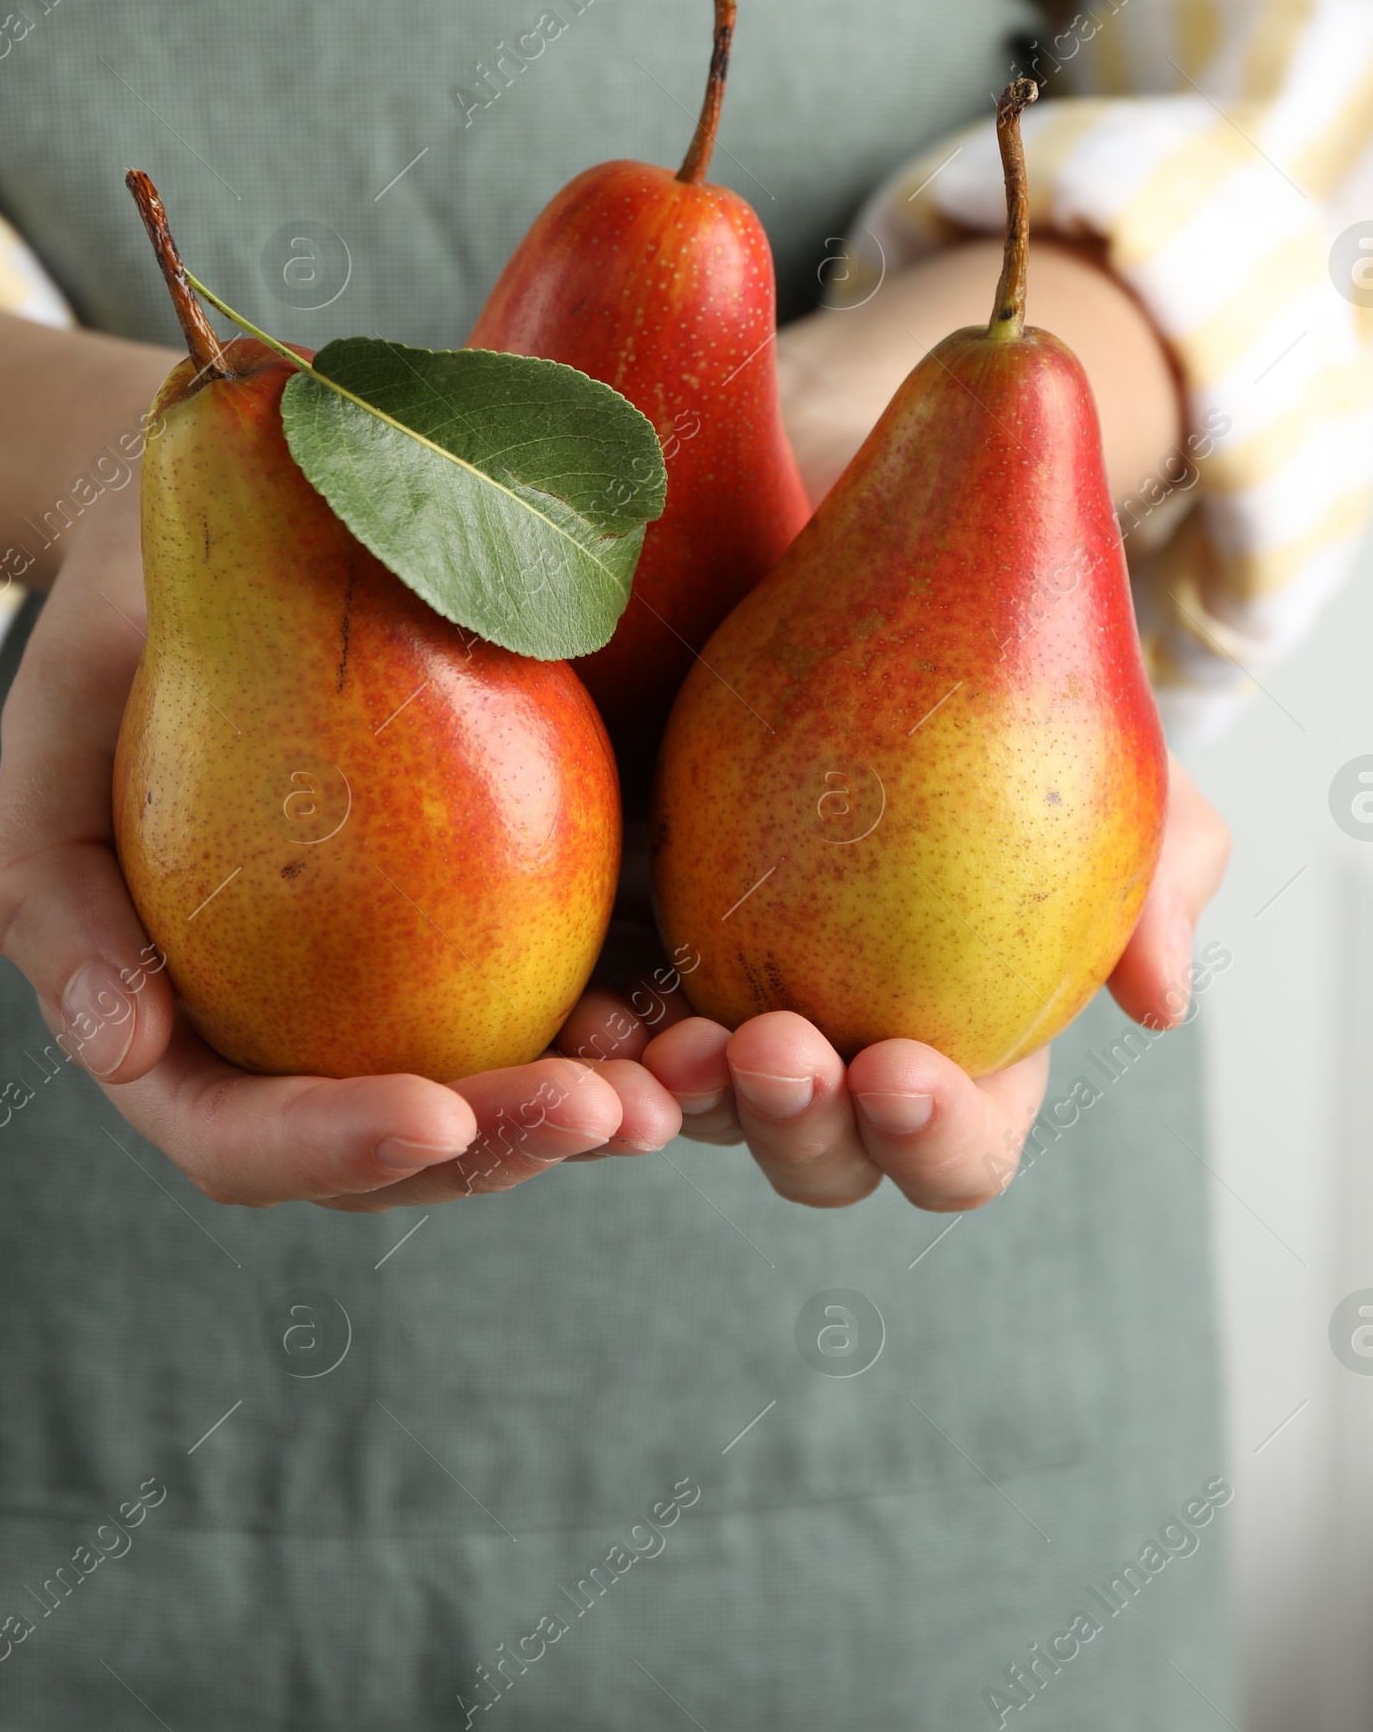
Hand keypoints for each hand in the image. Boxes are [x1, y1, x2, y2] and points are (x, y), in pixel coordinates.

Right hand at [0, 489, 680, 1211]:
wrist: (244, 515)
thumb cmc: (130, 627)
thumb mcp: (55, 724)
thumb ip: (51, 887)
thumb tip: (123, 1049)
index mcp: (183, 1034)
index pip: (243, 1138)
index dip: (334, 1149)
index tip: (433, 1112)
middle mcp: (301, 1042)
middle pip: (400, 1151)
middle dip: (505, 1150)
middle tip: (610, 1109)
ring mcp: (409, 995)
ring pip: (506, 1098)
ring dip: (599, 1111)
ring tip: (685, 1080)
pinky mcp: (504, 926)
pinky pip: (580, 994)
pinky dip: (643, 1014)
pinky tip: (710, 998)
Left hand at [557, 757, 1227, 1209]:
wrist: (872, 591)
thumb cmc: (1012, 693)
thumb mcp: (1118, 760)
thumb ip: (1164, 870)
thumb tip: (1158, 999)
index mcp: (960, 1054)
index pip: (953, 1147)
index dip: (933, 1138)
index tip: (902, 1070)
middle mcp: (841, 1056)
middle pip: (819, 1157)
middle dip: (799, 1127)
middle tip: (779, 1049)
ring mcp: (733, 1011)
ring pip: (697, 1110)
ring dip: (683, 1098)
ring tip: (668, 1043)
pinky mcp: (643, 947)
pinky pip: (609, 1027)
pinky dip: (598, 1040)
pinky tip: (586, 1011)